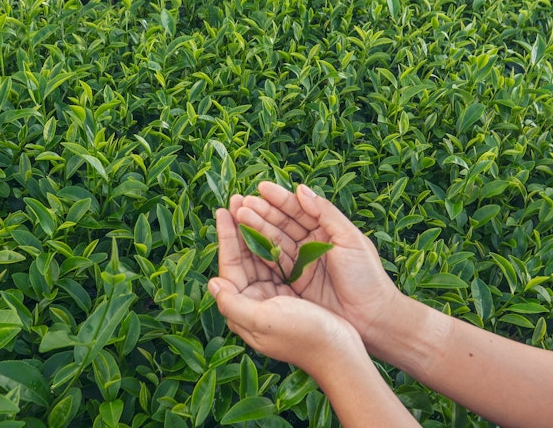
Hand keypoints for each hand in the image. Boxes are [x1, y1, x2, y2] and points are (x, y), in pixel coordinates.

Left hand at [209, 206, 361, 372]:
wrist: (341, 353)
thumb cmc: (303, 336)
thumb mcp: (263, 321)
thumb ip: (233, 304)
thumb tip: (212, 283)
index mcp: (244, 309)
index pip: (229, 267)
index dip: (226, 237)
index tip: (223, 211)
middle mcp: (255, 302)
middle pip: (243, 258)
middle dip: (239, 228)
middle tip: (236, 199)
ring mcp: (273, 297)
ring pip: (259, 257)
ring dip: (255, 231)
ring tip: (251, 205)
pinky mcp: (291, 294)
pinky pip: (278, 262)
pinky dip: (274, 242)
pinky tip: (274, 224)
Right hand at [230, 181, 403, 353]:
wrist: (372, 318)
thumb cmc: (367, 276)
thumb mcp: (350, 239)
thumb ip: (325, 213)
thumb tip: (301, 189)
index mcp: (327, 229)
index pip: (299, 210)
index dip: (280, 199)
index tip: (260, 188)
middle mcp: (311, 244)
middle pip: (282, 223)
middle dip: (262, 211)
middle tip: (241, 202)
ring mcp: (301, 264)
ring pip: (274, 241)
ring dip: (256, 228)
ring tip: (238, 214)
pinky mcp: (294, 283)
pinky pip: (274, 263)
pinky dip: (259, 251)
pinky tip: (244, 239)